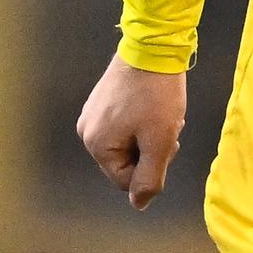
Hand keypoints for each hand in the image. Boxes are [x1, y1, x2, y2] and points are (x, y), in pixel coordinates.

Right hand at [77, 55, 186, 210]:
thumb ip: (150, 178)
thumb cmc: (157, 95)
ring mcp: (92, 114)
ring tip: (160, 114)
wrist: (153, 48)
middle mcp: (86, 131)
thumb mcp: (160, 142)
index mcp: (97, 145)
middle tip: (165, 126)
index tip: (166, 142)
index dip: (152, 167)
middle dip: (150, 150)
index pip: (126, 180)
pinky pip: (124, 126)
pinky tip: (151, 105)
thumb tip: (139, 204)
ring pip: (128, 144)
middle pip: (125, 162)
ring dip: (148, 136)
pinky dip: (142, 122)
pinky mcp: (101, 101)